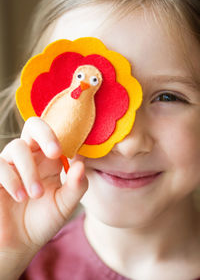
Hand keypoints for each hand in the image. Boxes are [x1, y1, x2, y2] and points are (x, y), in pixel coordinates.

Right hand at [0, 117, 87, 278]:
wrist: (19, 244)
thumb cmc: (43, 220)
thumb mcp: (65, 205)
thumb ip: (77, 185)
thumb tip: (81, 163)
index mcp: (49, 160)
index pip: (56, 135)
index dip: (63, 136)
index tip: (69, 152)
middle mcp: (31, 157)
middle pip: (33, 126)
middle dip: (45, 135)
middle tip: (55, 153)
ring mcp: (11, 164)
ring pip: (17, 147)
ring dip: (28, 170)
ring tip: (35, 195)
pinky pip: (0, 165)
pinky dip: (12, 179)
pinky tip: (20, 197)